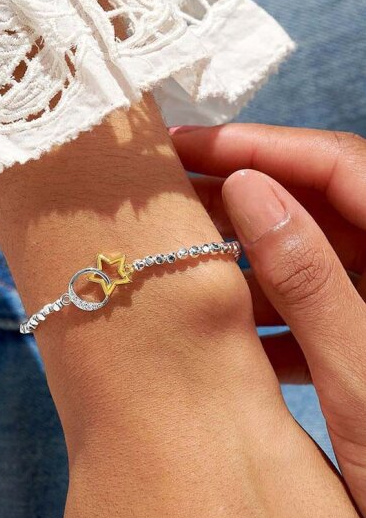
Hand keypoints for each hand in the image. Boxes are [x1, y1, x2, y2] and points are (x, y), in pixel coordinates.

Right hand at [171, 124, 365, 517]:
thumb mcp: (362, 372)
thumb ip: (309, 278)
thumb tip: (248, 191)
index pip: (339, 165)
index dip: (261, 146)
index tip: (190, 147)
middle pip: (316, 202)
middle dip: (240, 192)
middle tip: (171, 191)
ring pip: (306, 253)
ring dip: (246, 254)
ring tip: (186, 254)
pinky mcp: (360, 337)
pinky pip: (308, 302)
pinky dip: (265, 307)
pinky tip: (227, 324)